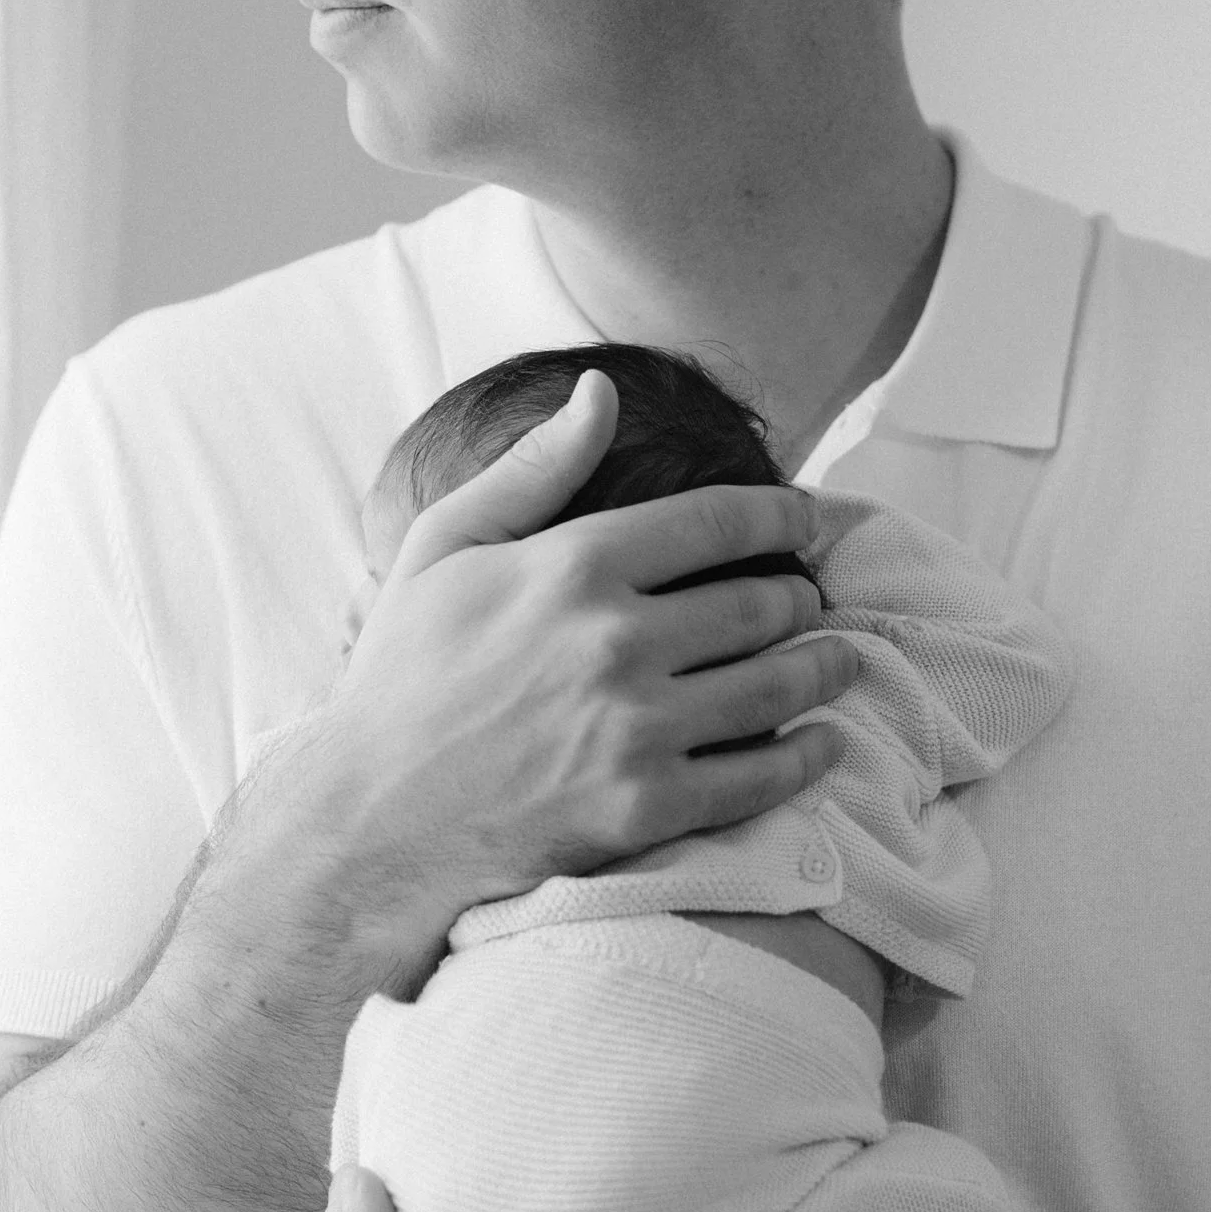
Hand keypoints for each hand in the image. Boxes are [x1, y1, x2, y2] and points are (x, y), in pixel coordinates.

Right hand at [320, 372, 857, 941]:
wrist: (371, 819)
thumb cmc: (403, 676)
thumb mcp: (443, 548)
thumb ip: (533, 469)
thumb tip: (602, 392)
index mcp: (573, 566)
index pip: (718, 521)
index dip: (780, 512)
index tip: (805, 517)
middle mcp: (616, 640)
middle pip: (761, 603)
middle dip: (801, 596)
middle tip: (812, 599)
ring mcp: (636, 728)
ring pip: (778, 685)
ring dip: (825, 668)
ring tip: (838, 660)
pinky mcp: (646, 808)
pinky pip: (760, 777)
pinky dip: (806, 758)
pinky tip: (823, 745)